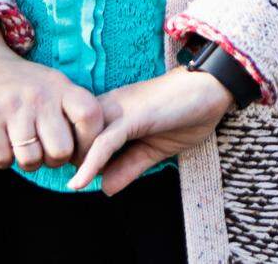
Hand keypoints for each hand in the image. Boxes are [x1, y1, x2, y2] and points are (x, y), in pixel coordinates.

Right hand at [0, 20, 107, 175]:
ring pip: (31, 160)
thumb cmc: (21, 84)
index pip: (90, 115)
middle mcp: (39, 95)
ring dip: (26, 161)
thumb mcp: (50, 85)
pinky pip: (3, 159)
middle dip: (53, 160)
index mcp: (60, 85)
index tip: (78, 152)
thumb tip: (89, 160)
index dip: (90, 142)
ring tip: (21, 144)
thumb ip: (70, 113)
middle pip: (61, 151)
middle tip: (43, 150)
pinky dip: (2, 158)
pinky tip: (1, 141)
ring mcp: (12, 106)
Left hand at [65, 66, 235, 195]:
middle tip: (70, 181)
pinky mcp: (131, 116)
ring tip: (70, 184)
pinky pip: (104, 143)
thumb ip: (129, 167)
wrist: (211, 89)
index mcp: (112, 112)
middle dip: (66, 159)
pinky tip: (79, 183)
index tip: (70, 177)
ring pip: (83, 139)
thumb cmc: (185, 115)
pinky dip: (89, 164)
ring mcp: (119, 110)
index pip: (78, 135)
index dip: (72, 157)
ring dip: (74, 162)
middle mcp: (109, 106)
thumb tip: (104, 189)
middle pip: (72, 135)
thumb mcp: (153, 151)